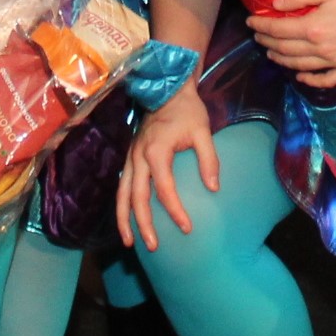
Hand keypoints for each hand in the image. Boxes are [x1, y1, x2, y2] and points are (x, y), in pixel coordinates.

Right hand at [118, 83, 218, 253]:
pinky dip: (122, 205)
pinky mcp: (129, 157)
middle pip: (136, 198)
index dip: (175, 211)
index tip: (187, 228)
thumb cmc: (187, 109)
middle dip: (142, 224)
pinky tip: (127, 219)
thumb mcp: (203, 130)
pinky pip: (122, 186)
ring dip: (124, 219)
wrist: (167, 88)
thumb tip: (214, 188)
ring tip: (129, 242)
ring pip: (122, 194)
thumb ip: (209, 159)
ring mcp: (130, 157)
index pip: (164, 190)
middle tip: (152, 246)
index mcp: (156, 151)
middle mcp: (138, 156)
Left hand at [246, 0, 335, 88]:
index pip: (278, 30)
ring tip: (271, 54)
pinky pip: (326, 80)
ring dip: (282, 60)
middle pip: (286, 49)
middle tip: (258, 37)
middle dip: (268, 42)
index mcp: (314, 28)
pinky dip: (310, 81)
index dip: (262, 26)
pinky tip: (301, 77)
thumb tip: (276, 4)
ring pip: (302, 66)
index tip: (251, 23)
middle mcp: (322, 49)